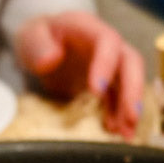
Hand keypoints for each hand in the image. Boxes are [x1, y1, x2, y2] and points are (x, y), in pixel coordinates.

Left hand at [14, 11, 144, 140]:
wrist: (41, 45)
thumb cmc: (38, 38)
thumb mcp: (30, 36)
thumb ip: (38, 45)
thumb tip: (51, 59)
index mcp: (89, 28)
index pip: (107, 41)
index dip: (106, 65)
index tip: (97, 91)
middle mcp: (107, 44)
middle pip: (130, 63)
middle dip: (132, 90)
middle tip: (130, 117)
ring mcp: (111, 64)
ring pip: (130, 83)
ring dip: (129, 109)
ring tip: (126, 134)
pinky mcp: (109, 83)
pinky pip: (119, 99)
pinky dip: (119, 116)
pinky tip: (115, 132)